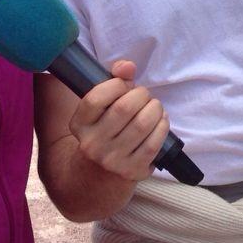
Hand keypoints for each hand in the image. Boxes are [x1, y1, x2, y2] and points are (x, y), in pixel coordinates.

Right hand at [68, 60, 169, 182]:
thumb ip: (113, 80)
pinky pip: (154, 142)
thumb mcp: (100, 108)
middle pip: (125, 108)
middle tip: (144, 96)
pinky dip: (162, 126)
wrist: (99, 176)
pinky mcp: (132, 170)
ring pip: (143, 124)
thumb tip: (128, 66)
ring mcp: (112, 160)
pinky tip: (160, 121)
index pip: (96, 98)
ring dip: (155, 108)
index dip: (116, 85)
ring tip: (154, 107)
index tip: (125, 85)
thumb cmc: (105, 130)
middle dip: (141, 94)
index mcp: (80, 125)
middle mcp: (92, 144)